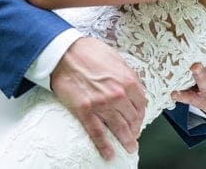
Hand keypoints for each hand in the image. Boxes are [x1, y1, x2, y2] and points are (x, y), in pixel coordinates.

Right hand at [50, 37, 145, 160]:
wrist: (63, 53)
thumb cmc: (87, 51)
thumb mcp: (115, 57)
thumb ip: (126, 73)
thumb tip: (133, 85)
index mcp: (127, 80)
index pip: (141, 104)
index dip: (141, 114)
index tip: (138, 119)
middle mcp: (118, 95)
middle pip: (133, 119)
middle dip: (135, 129)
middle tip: (134, 135)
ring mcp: (102, 105)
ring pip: (119, 129)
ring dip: (126, 141)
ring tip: (129, 148)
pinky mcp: (85, 112)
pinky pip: (98, 134)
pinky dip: (104, 146)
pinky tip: (109, 154)